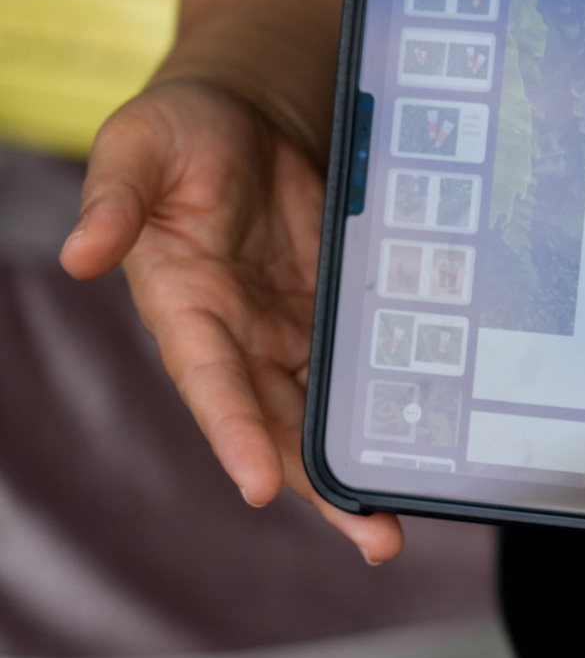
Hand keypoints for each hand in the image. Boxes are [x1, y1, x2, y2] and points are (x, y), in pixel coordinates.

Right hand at [60, 79, 403, 563]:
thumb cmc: (181, 131)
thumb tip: (81, 254)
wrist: (248, 114)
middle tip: (375, 542)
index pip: (212, 384)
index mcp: (184, 310)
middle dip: (319, 489)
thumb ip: (117, 199)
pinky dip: (388, 415)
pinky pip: (360, 376)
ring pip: (324, 420)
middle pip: (280, 428)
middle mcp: (238, 340)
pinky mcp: (334, 318)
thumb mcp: (140, 147)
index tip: (258, 486)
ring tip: (399, 528)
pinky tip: (430, 452)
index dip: (235, 434)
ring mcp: (290, 334)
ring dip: (356, 475)